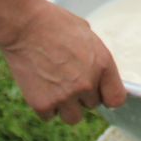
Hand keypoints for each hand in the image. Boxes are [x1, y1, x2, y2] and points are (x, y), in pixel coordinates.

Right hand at [0, 0, 128, 124]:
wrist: (24, 25)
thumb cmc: (54, 23)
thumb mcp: (86, 34)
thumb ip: (95, 58)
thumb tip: (99, 74)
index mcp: (102, 64)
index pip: (116, 99)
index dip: (107, 96)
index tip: (100, 94)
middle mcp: (87, 84)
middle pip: (92, 105)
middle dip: (82, 94)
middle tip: (66, 76)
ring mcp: (65, 96)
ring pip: (73, 117)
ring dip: (66, 106)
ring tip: (54, 85)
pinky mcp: (43, 104)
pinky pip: (49, 116)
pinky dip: (44, 105)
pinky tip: (39, 85)